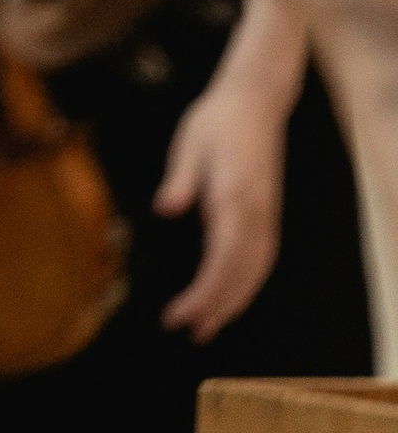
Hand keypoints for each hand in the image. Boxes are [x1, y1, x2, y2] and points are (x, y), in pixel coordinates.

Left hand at [154, 64, 286, 341]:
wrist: (254, 101)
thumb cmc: (216, 120)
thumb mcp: (190, 143)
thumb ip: (181, 180)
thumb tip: (165, 208)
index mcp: (234, 197)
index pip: (222, 259)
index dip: (204, 293)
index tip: (180, 313)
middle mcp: (256, 213)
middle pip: (241, 274)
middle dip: (217, 307)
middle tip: (188, 331)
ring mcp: (266, 215)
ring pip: (256, 271)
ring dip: (234, 301)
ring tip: (208, 326)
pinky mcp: (267, 214)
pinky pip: (261, 258)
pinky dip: (247, 283)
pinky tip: (231, 297)